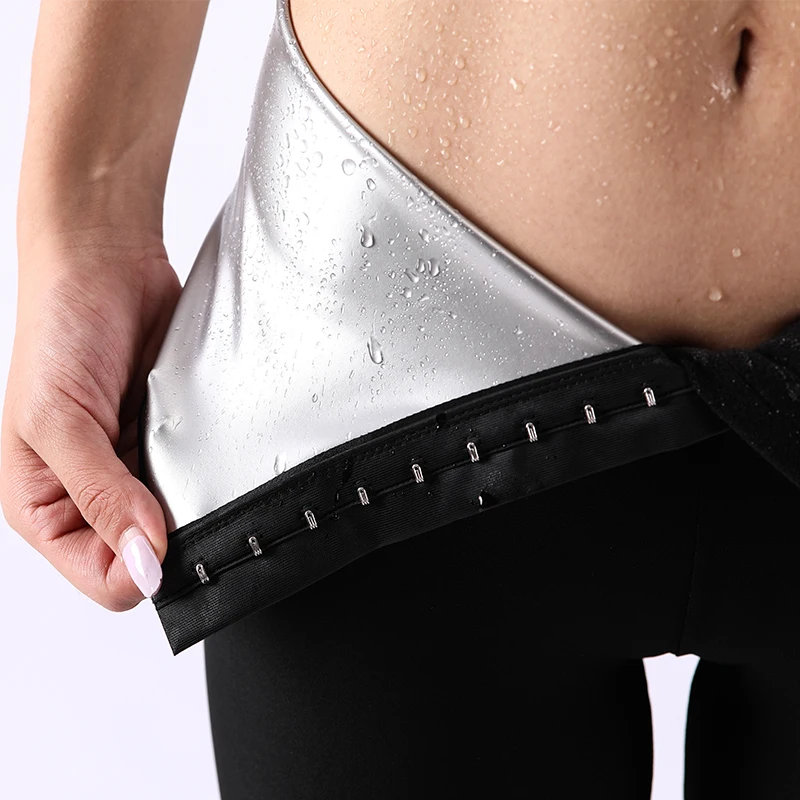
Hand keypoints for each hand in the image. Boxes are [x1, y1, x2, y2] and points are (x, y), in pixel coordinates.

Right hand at [1, 225, 181, 610]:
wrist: (105, 266)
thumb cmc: (59, 331)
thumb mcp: (60, 422)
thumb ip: (101, 498)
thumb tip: (142, 565)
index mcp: (44, 504)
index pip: (101, 578)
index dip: (137, 571)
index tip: (164, 536)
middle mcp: (89, 495)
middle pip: (144, 557)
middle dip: (168, 536)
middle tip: (182, 490)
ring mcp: (132, 470)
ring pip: (177, 523)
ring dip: (189, 501)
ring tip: (184, 457)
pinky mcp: (167, 443)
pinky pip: (198, 479)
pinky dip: (205, 471)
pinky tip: (197, 443)